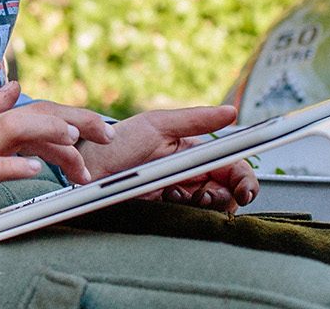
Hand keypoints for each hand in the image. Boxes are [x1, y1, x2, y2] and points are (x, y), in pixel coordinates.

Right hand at [0, 82, 113, 221]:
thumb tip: (15, 86)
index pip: (35, 111)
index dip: (73, 116)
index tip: (102, 128)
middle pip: (35, 116)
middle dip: (77, 122)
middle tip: (109, 136)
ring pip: (15, 130)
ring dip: (50, 134)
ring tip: (77, 143)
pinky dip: (13, 167)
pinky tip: (34, 171)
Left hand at [78, 104, 259, 212]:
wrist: (84, 166)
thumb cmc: (118, 141)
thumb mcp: (158, 124)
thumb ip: (196, 119)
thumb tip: (230, 111)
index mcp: (194, 152)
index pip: (232, 167)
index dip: (244, 180)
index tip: (244, 191)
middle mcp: (190, 174)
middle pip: (227, 192)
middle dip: (225, 196)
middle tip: (206, 195)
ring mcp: (178, 194)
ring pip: (210, 208)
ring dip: (203, 204)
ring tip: (179, 193)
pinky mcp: (164, 212)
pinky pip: (188, 218)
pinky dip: (185, 212)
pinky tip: (168, 201)